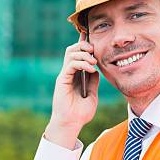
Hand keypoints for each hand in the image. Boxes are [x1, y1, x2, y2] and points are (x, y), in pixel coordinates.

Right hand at [45, 32, 99, 148]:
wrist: (72, 124)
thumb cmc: (80, 113)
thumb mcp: (92, 95)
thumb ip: (93, 82)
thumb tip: (97, 69)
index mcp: (75, 75)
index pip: (78, 55)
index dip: (83, 43)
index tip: (90, 35)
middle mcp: (69, 73)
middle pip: (73, 50)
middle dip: (84, 45)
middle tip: (94, 51)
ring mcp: (65, 76)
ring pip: (70, 54)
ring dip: (84, 53)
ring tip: (93, 62)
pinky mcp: (62, 80)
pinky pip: (71, 64)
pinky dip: (82, 64)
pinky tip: (90, 69)